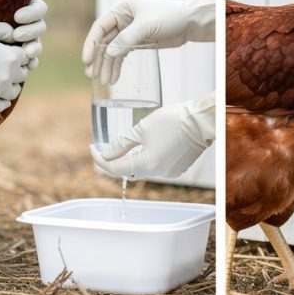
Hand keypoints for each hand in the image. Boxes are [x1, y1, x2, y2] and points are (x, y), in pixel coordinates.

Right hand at [0, 22, 29, 112]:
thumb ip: (5, 30)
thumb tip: (15, 35)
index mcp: (12, 57)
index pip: (25, 56)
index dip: (18, 53)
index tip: (11, 53)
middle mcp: (9, 75)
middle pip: (22, 74)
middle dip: (17, 69)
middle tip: (8, 67)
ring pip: (14, 92)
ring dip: (12, 86)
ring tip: (6, 84)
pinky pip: (1, 107)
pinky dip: (3, 103)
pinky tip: (1, 99)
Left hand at [13, 0, 46, 69]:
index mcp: (26, 4)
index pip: (40, 9)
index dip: (32, 14)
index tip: (17, 16)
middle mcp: (28, 21)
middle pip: (40, 27)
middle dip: (31, 32)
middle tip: (17, 35)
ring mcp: (24, 37)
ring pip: (37, 43)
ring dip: (34, 48)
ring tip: (25, 53)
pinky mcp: (17, 51)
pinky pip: (30, 58)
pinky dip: (31, 62)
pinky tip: (28, 66)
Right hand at [83, 0, 214, 83]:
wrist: (190, 22)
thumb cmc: (169, 17)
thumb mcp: (146, 26)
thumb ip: (127, 39)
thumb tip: (109, 53)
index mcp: (121, 9)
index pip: (100, 27)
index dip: (91, 44)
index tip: (87, 60)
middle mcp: (123, 20)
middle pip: (104, 41)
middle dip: (97, 59)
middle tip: (91, 75)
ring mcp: (129, 32)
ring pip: (112, 50)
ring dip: (107, 65)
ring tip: (103, 81)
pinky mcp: (138, 42)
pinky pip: (123, 55)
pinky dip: (118, 66)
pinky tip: (114, 77)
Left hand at [91, 93, 214, 178]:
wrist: (202, 121)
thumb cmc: (173, 121)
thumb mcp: (141, 129)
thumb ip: (121, 144)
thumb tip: (106, 154)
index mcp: (147, 165)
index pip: (115, 168)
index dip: (100, 159)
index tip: (92, 148)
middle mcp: (158, 173)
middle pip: (127, 172)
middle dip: (113, 162)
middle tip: (102, 151)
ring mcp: (169, 172)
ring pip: (141, 170)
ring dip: (129, 160)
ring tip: (122, 147)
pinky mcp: (177, 167)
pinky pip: (155, 167)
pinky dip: (145, 159)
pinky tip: (143, 148)